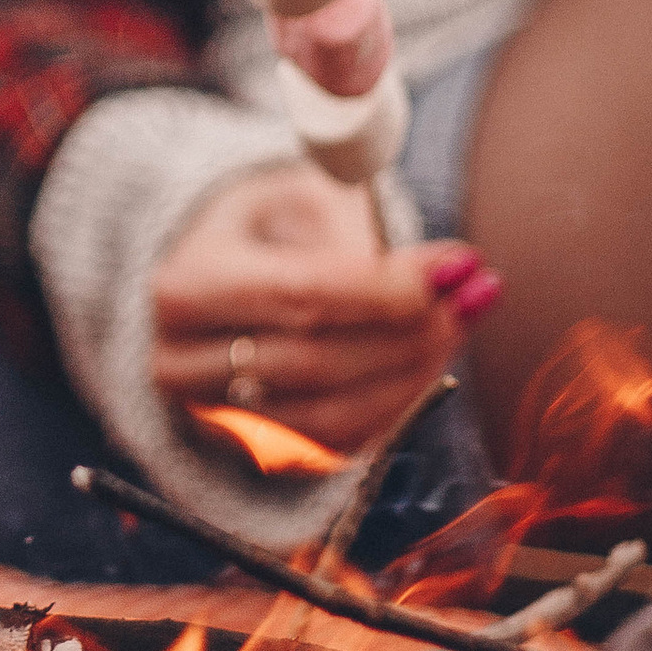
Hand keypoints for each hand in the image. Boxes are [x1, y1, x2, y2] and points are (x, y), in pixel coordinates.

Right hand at [152, 163, 489, 459]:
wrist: (215, 280)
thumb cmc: (267, 231)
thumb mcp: (299, 199)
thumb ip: (364, 231)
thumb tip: (452, 271)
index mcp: (183, 287)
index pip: (298, 296)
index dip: (385, 288)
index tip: (454, 265)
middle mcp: (182, 364)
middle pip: (316, 361)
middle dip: (409, 331)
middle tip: (469, 293)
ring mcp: (213, 419)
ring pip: (331, 415)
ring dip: (412, 372)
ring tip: (456, 322)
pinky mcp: (254, 451)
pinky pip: (339, 443)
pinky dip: (396, 403)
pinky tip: (425, 359)